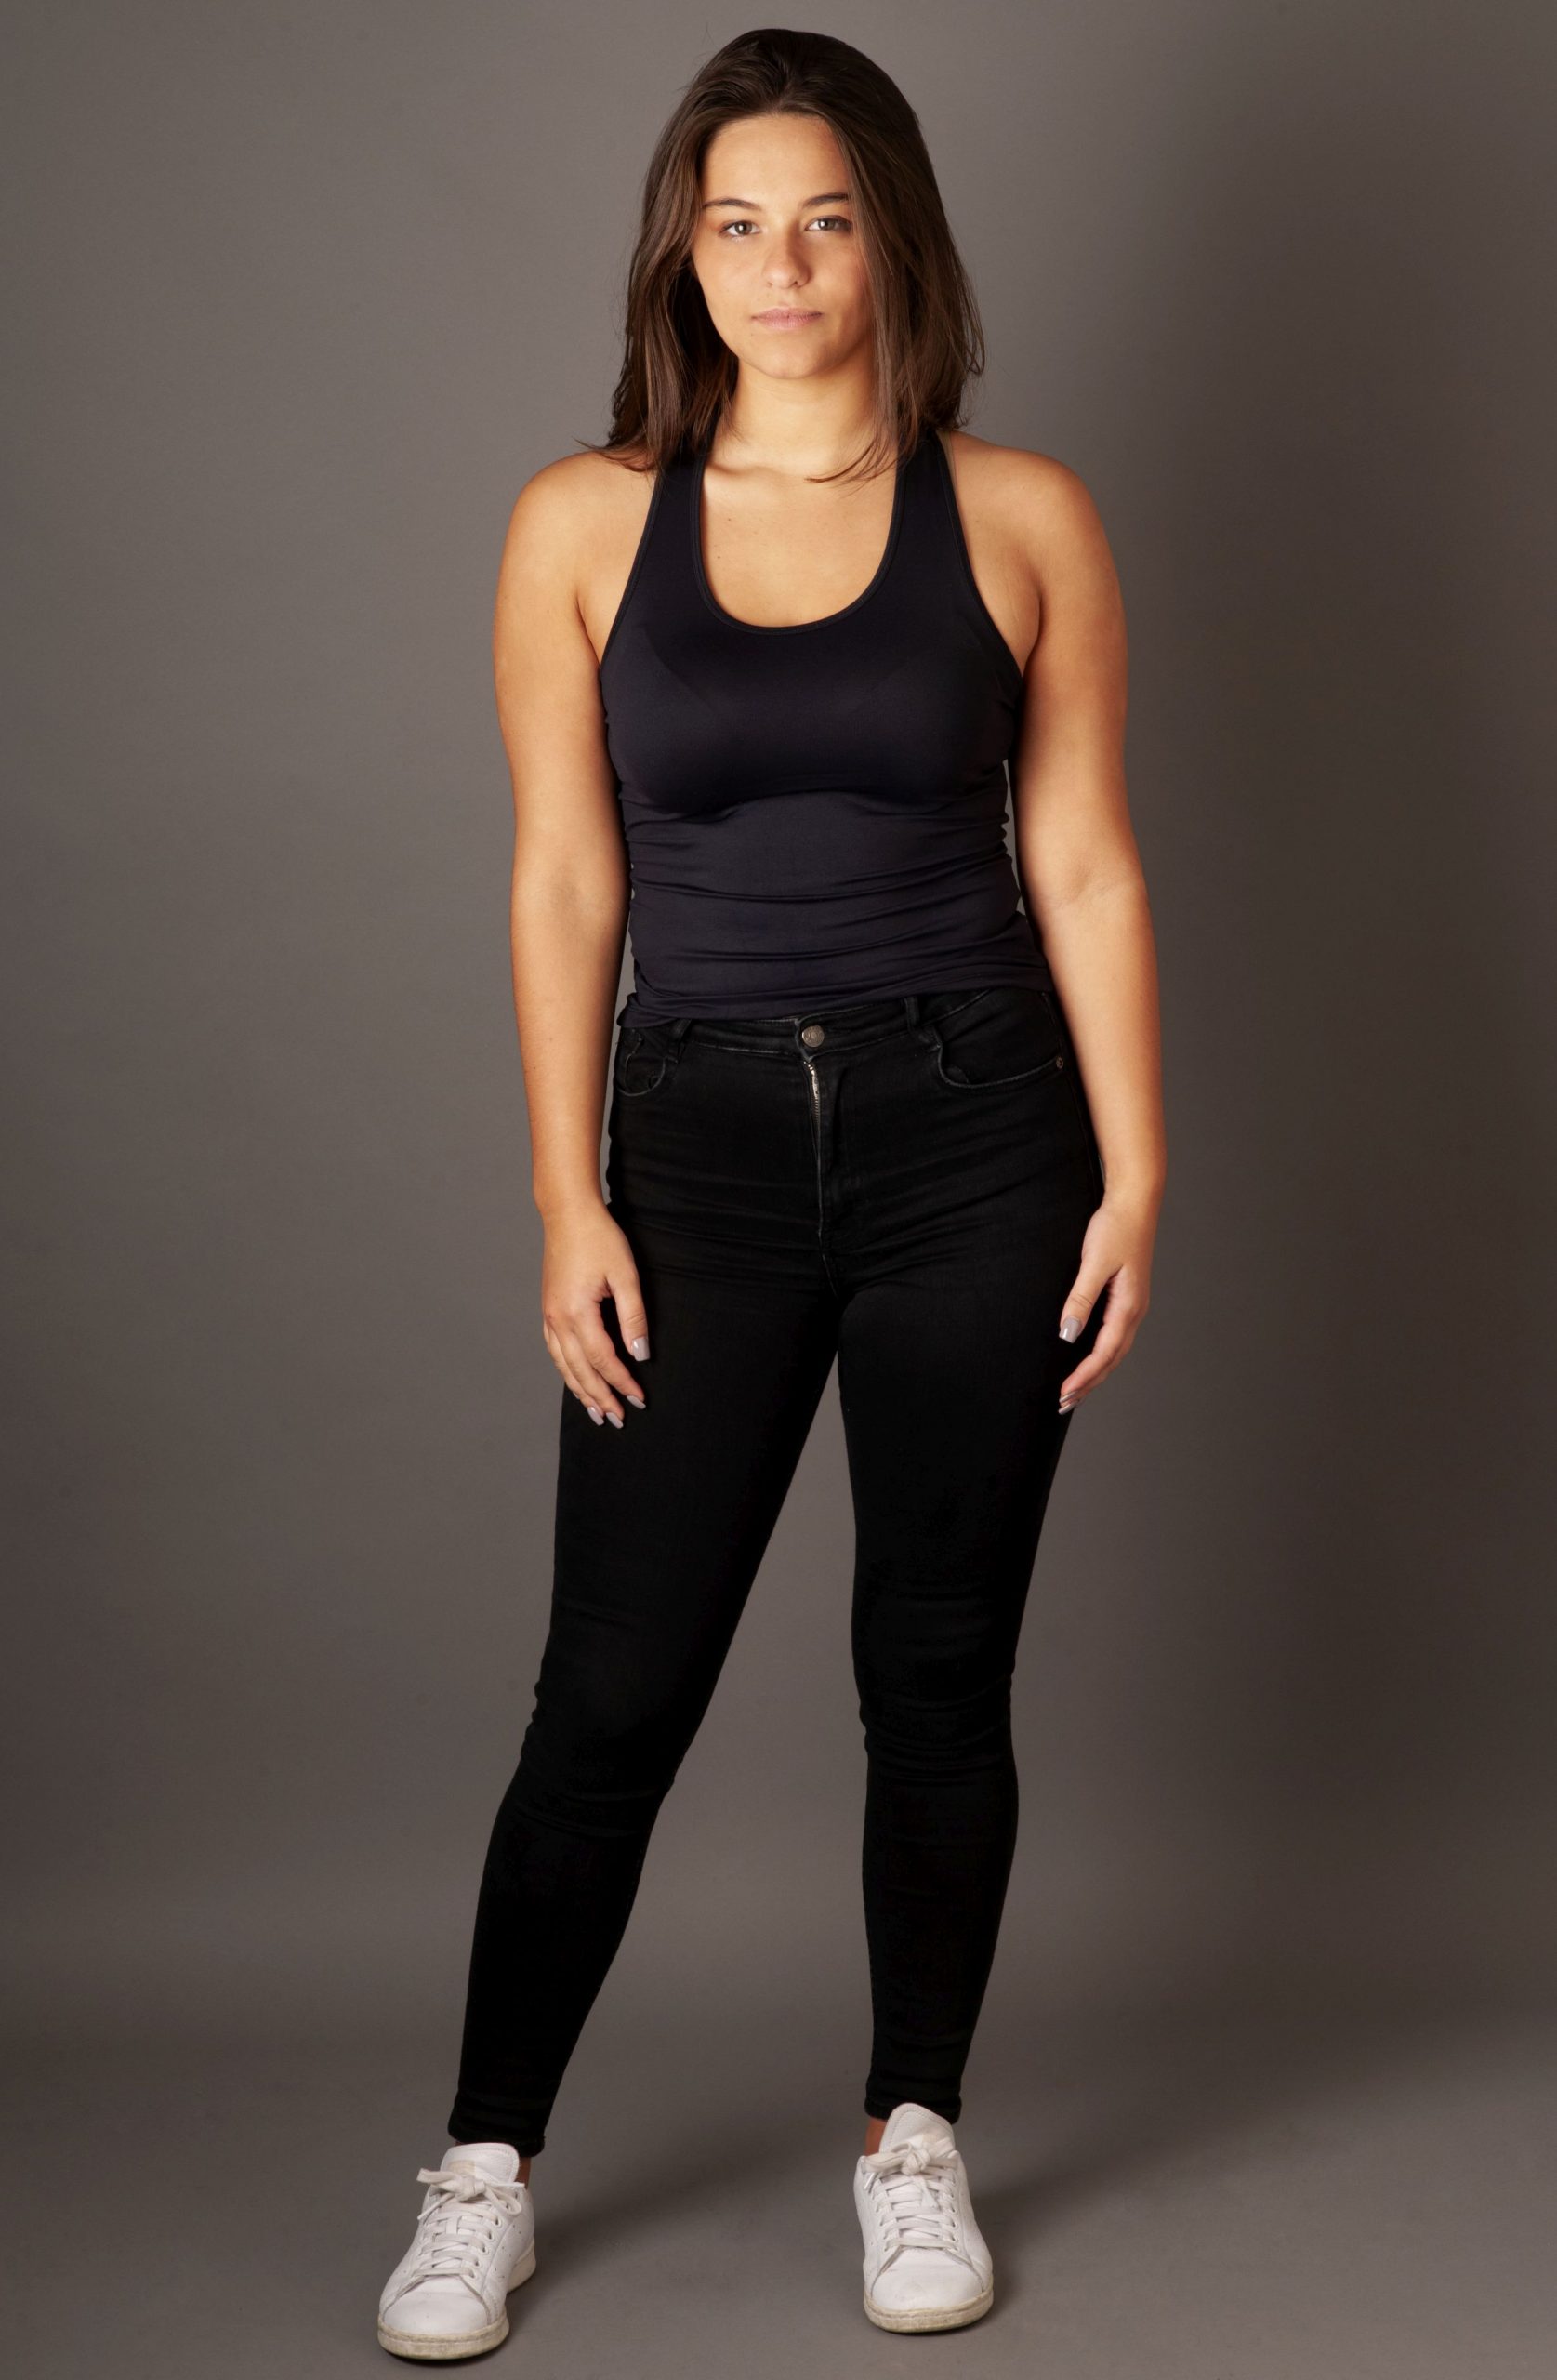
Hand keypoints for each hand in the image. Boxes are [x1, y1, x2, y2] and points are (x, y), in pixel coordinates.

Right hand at [539, 1201, 650, 1426]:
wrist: (567, 1213)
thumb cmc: (599, 1238)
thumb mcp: (625, 1275)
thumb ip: (634, 1318)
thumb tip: (640, 1355)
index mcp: (577, 1312)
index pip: (603, 1360)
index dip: (622, 1382)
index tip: (639, 1398)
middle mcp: (557, 1319)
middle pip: (579, 1370)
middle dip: (599, 1397)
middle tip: (618, 1419)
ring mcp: (549, 1315)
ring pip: (563, 1365)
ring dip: (580, 1390)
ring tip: (596, 1412)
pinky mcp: (548, 1309)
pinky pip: (555, 1350)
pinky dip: (566, 1370)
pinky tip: (576, 1379)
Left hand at [1056, 1185, 1157, 1411]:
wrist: (1134, 1202)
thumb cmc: (1115, 1227)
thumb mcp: (1095, 1262)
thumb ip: (1081, 1299)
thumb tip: (1068, 1335)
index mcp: (1128, 1306)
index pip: (1104, 1353)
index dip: (1083, 1377)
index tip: (1063, 1394)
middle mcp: (1134, 1311)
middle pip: (1112, 1359)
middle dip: (1089, 1383)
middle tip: (1063, 1404)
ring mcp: (1132, 1305)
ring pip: (1114, 1350)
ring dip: (1095, 1372)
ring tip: (1074, 1391)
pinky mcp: (1126, 1297)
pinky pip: (1114, 1335)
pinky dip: (1100, 1354)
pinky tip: (1087, 1358)